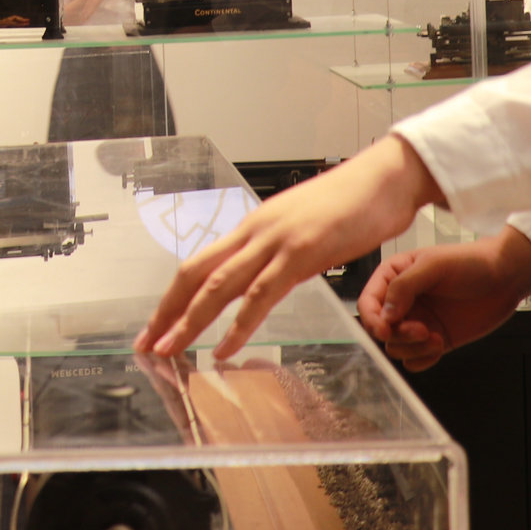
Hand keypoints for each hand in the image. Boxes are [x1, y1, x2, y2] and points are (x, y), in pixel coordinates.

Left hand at [137, 135, 445, 359]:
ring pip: (219, 285)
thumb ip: (278, 256)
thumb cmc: (350, 204)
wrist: (384, 179)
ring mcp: (275, 241)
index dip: (172, 298)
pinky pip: (261, 293)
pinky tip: (224, 348)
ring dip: (190, 322)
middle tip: (146, 345)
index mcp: (252, 228)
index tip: (155, 326)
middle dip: (166, 312)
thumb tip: (264, 281)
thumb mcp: (302, 231)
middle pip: (194, 275)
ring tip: (169, 350)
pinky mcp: (301, 252)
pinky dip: (239, 324)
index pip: (198, 265)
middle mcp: (254, 232)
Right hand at [357, 228, 530, 370]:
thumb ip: (404, 286)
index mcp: (394, 277)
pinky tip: (440, 345)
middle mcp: (402, 301)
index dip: (372, 319)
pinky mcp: (433, 340)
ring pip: (396, 348)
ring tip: (435, 338)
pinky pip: (415, 361)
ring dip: (412, 348)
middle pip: (380, 330)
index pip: (367, 303)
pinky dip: (423, 359)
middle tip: (422, 330)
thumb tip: (384, 314)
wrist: (505, 278)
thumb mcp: (434, 265)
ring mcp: (417, 322)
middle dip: (399, 335)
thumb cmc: (471, 263)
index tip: (386, 328)